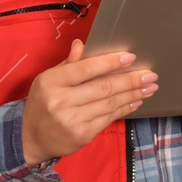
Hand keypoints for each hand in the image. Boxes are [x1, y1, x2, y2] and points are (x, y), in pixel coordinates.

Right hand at [21, 39, 156, 165]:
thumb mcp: (48, 79)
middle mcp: (61, 101)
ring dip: (133, 94)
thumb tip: (82, 44)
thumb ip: (68, 64)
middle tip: (150, 74)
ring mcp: (72, 120)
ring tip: (150, 87)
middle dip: (130, 80)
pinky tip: (136, 101)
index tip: (131, 57)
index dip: (110, 63)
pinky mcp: (82, 135)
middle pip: (103, 87)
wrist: (31, 138)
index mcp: (52, 82)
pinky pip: (109, 118)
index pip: (86, 69)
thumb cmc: (43, 103)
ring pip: (110, 104)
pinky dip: (125, 108)